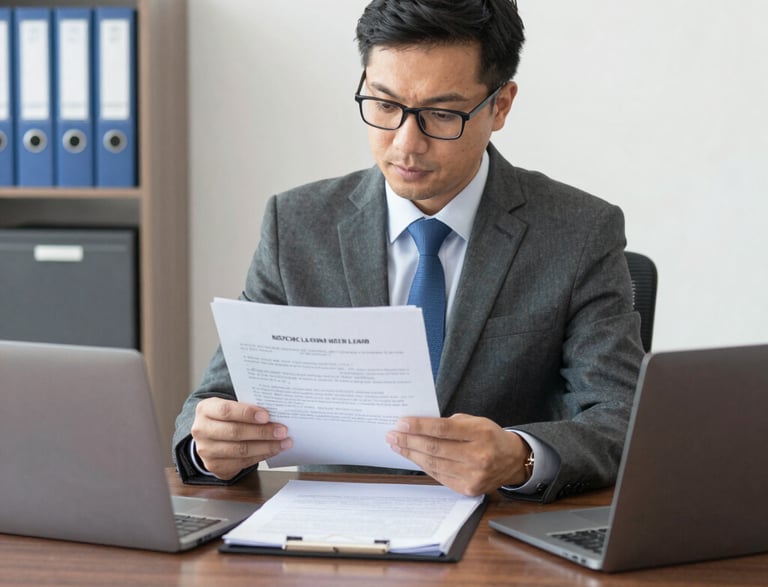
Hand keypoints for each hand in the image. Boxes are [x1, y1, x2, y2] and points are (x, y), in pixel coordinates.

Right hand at [190, 397, 291, 479]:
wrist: (210, 436)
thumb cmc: (226, 417)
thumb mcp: (231, 406)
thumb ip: (247, 408)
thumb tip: (275, 412)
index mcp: (205, 409)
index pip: (226, 411)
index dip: (247, 413)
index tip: (267, 416)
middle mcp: (202, 430)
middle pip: (235, 432)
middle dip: (262, 432)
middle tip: (282, 431)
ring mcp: (206, 450)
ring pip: (240, 450)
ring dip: (266, 446)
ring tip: (284, 442)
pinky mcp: (214, 466)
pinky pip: (242, 462)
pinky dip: (261, 456)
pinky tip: (273, 450)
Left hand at [385, 413, 529, 495]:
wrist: (512, 461)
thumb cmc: (490, 436)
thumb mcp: (475, 421)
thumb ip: (449, 423)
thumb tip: (418, 426)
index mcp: (480, 434)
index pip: (443, 429)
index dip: (420, 426)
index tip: (401, 423)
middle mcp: (478, 456)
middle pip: (435, 449)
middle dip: (409, 441)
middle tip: (393, 435)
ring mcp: (473, 476)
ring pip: (433, 465)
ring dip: (411, 455)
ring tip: (397, 446)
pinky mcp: (468, 489)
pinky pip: (439, 476)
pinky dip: (423, 466)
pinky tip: (413, 457)